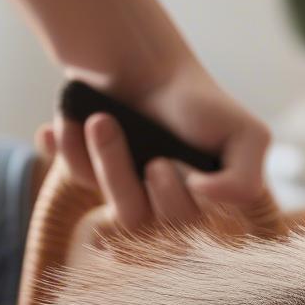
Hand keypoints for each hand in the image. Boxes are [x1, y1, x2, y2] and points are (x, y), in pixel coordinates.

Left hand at [37, 60, 271, 233]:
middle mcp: (175, 213)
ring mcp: (134, 199)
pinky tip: (56, 130)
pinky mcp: (96, 181)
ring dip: (108, 164)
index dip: (182, 207)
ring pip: (124, 214)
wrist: (151, 66)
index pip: (203, 238)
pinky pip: (79, 181)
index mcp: (216, 210)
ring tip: (100, 122)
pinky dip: (69, 152)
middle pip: (161, 226)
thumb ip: (245, 183)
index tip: (176, 171)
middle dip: (152, 185)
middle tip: (152, 154)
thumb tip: (204, 199)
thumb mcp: (248, 137)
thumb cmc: (201, 104)